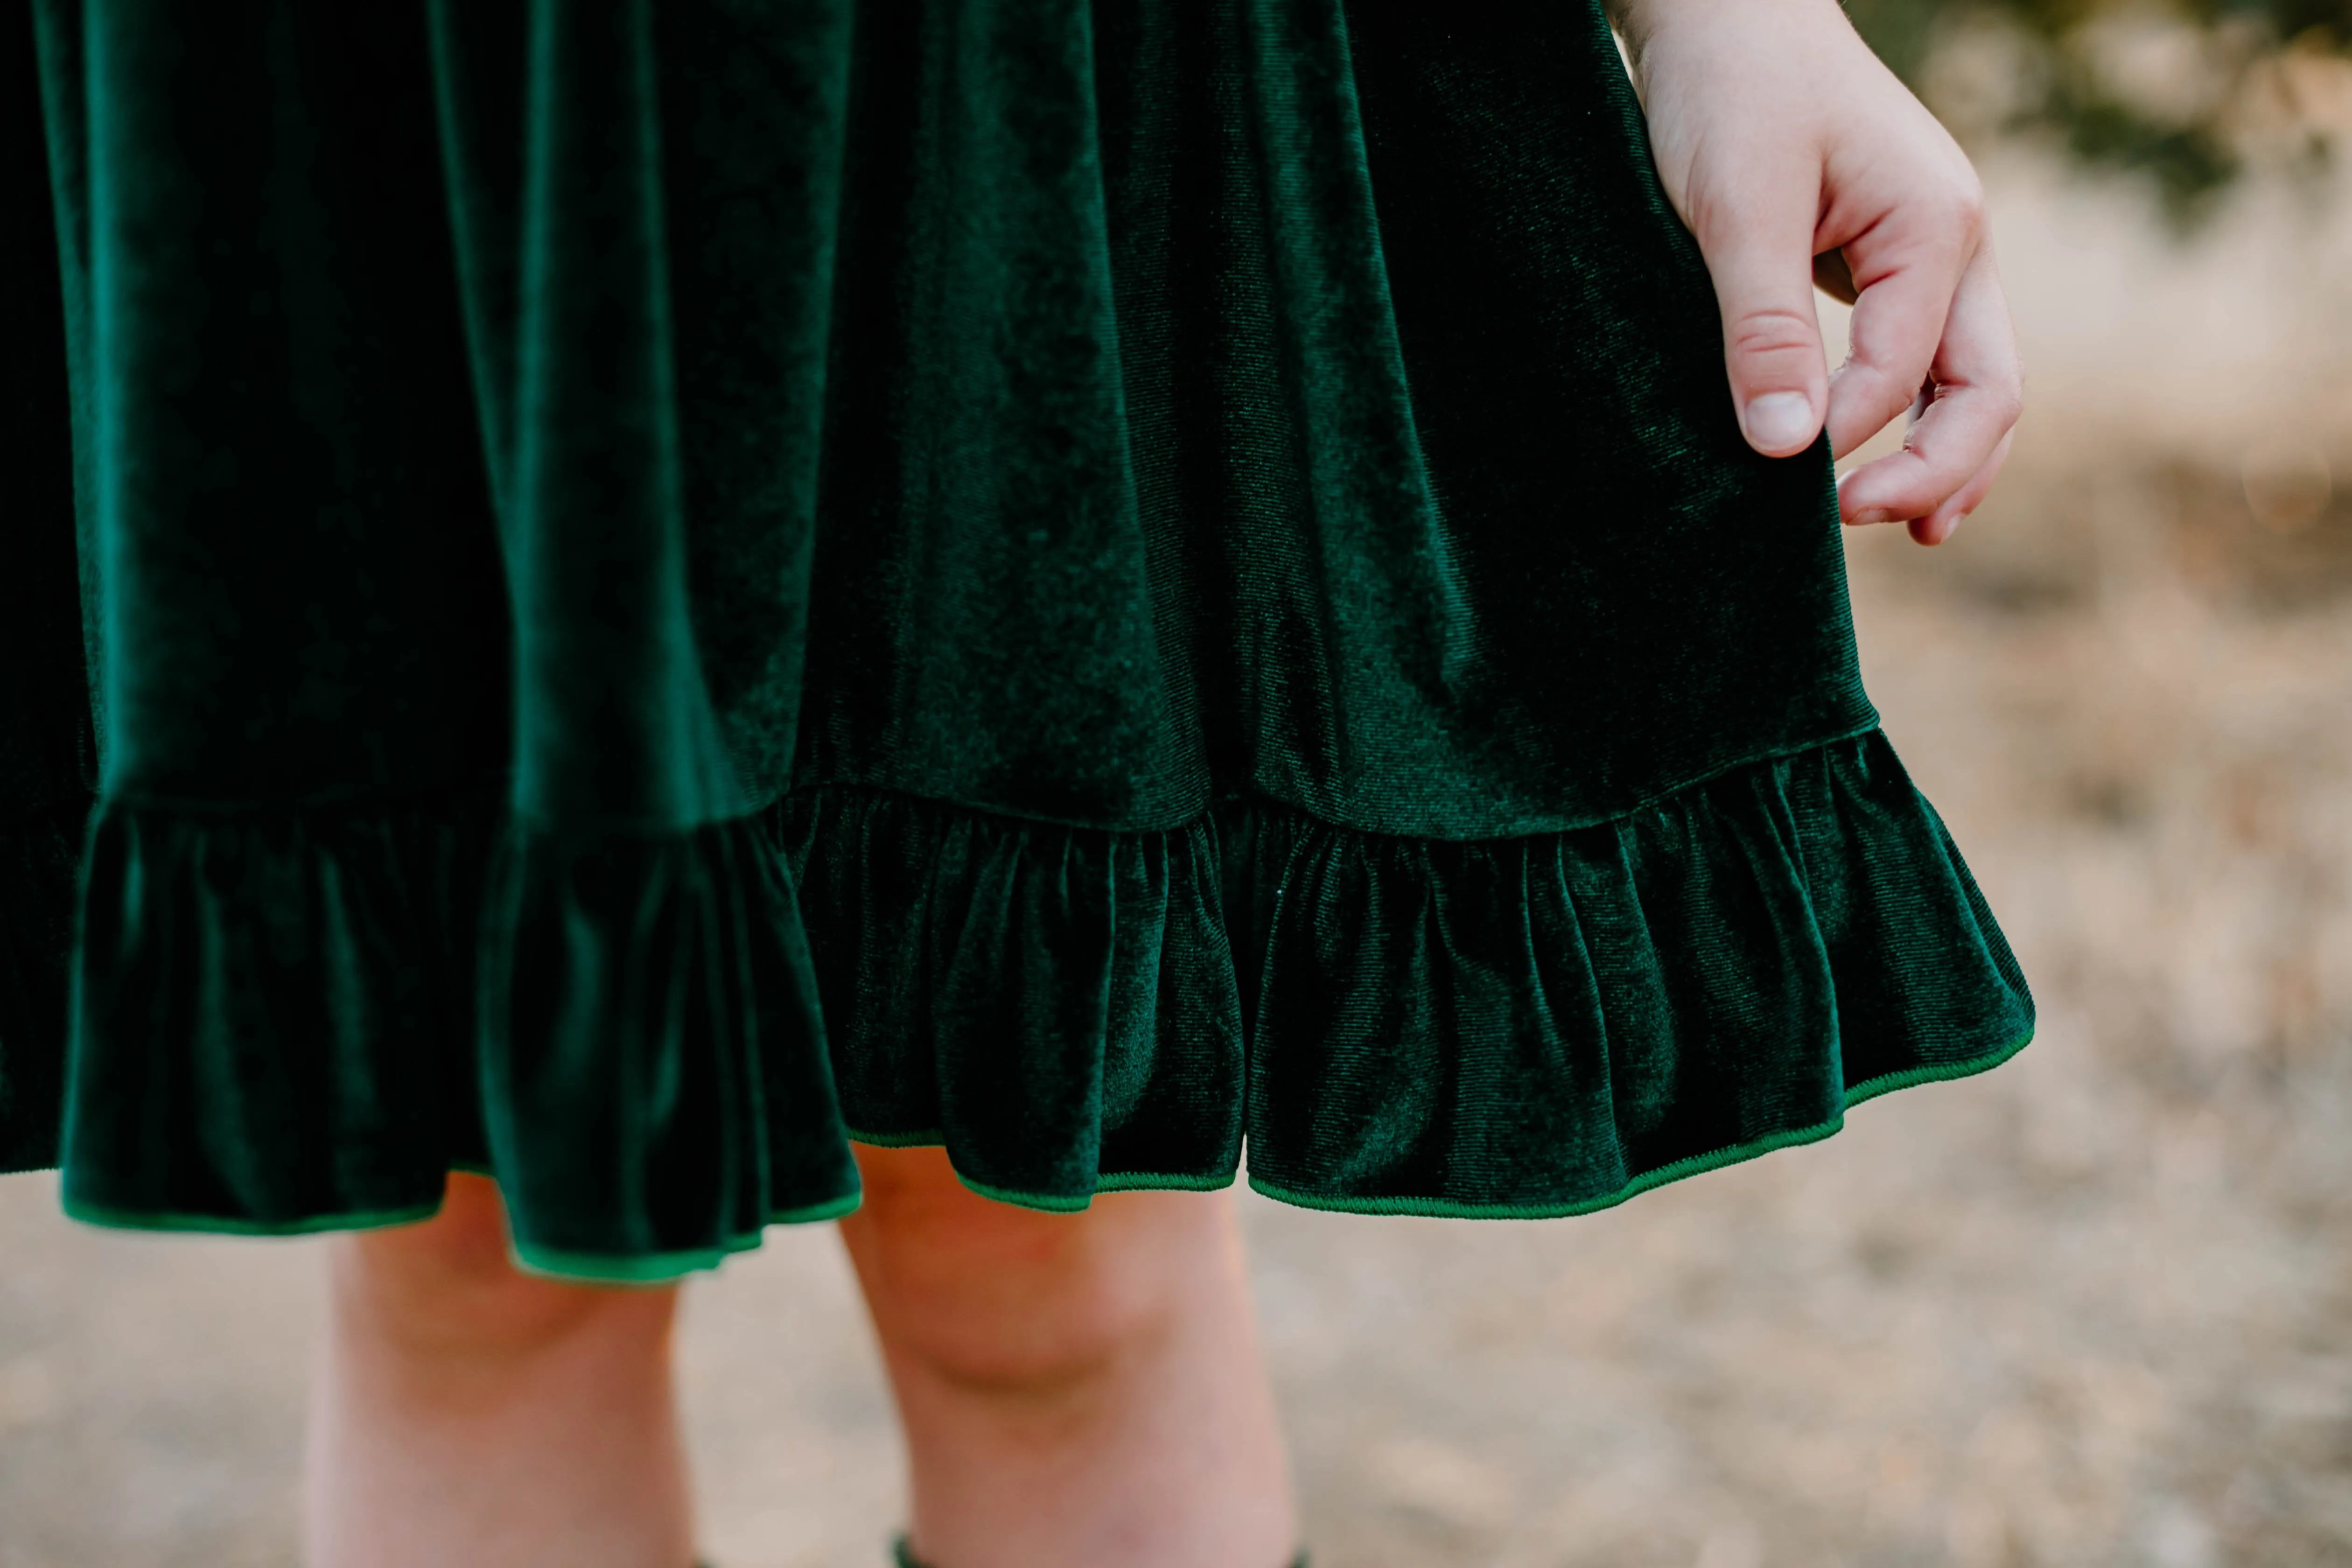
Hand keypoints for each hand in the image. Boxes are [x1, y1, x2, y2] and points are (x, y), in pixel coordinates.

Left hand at [1610, 0, 2022, 544]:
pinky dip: (1912, 420)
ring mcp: (1932, 258)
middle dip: (1936, 471)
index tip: (1777, 481)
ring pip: (1971, 383)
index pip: (1906, 373)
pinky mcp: (1887, 268)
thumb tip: (1786, 447)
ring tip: (1900, 527)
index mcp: (1935, 227)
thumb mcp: (1737, 210)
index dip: (1845, 439)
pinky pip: (1925, 362)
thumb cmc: (1730, 93)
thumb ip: (1764, 327)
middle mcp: (1955, 246)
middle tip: (1859, 523)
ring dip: (1943, 460)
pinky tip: (1876, 469)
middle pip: (1988, 390)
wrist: (1725, 16)